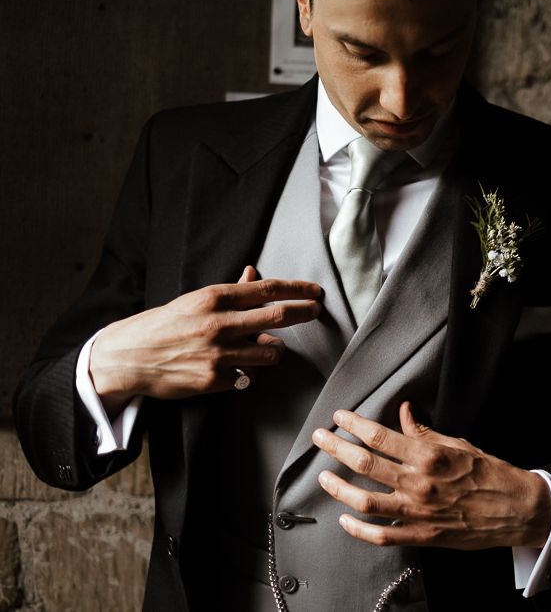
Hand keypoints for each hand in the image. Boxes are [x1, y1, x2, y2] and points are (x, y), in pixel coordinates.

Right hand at [89, 265, 321, 412]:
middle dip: (304, 312)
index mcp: (214, 298)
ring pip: (270, 352)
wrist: (128, 357)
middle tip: (316, 311)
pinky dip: (247, 370)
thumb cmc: (165, 324)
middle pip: (277, 317)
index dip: (297, 290)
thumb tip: (254, 274)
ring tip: (269, 346)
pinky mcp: (215, 380)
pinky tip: (235, 366)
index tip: (315, 291)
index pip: (267, 290)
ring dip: (276, 348)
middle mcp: (219, 324)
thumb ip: (230, 291)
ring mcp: (218, 354)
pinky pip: (247, 375)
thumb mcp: (196, 300)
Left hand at [312, 402, 550, 549]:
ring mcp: (417, 511)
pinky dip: (358, 529)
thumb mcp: (458, 443)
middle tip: (320, 438)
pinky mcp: (421, 535)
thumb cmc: (489, 473)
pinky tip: (344, 519)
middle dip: (336, 448)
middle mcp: (418, 482)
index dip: (353, 424)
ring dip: (339, 488)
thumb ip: (425, 431)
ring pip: (365, 500)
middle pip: (365, 463)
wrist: (516, 510)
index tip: (339, 417)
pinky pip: (382, 534)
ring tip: (324, 476)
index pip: (379, 436)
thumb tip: (404, 411)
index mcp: (428, 454)